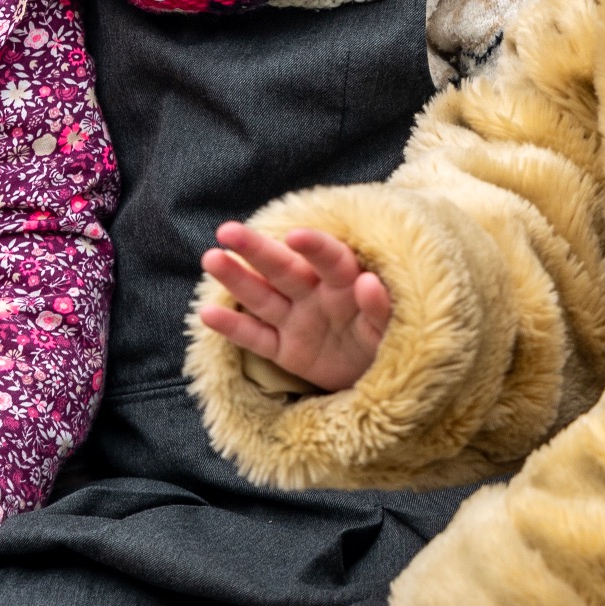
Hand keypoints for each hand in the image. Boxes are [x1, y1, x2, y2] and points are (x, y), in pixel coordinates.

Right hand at [197, 221, 391, 392]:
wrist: (382, 374)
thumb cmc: (392, 338)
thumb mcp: (397, 327)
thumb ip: (383, 308)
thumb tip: (369, 282)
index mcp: (345, 282)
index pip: (330, 259)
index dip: (315, 248)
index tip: (296, 237)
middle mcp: (314, 294)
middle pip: (283, 269)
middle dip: (256, 250)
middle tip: (228, 231)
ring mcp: (296, 320)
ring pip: (263, 296)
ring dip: (237, 279)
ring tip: (211, 258)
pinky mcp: (284, 349)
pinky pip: (257, 338)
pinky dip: (234, 328)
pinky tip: (207, 313)